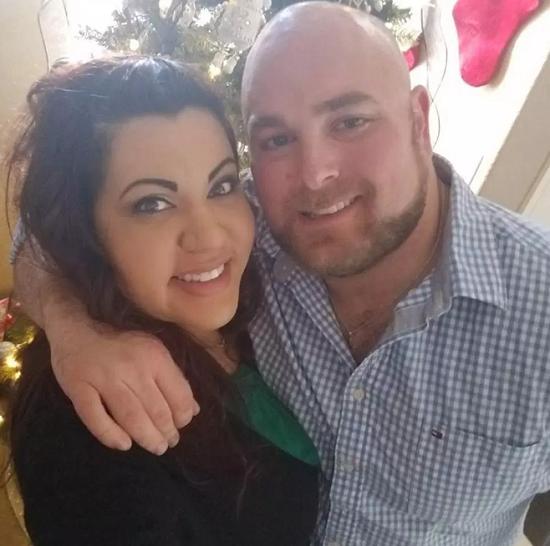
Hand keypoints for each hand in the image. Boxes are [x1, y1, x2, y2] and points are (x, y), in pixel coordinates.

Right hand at [49, 325, 198, 454]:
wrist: (76, 329)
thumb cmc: (121, 344)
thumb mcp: (153, 352)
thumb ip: (173, 379)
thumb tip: (193, 409)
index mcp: (154, 356)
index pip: (178, 394)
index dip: (183, 416)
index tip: (181, 426)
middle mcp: (132, 367)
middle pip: (156, 410)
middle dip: (166, 431)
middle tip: (169, 443)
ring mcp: (104, 378)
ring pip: (130, 417)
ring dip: (146, 437)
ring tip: (156, 448)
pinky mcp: (78, 388)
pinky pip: (95, 418)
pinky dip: (110, 435)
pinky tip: (124, 445)